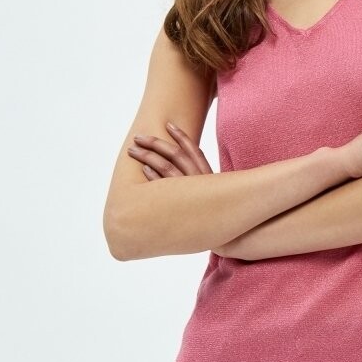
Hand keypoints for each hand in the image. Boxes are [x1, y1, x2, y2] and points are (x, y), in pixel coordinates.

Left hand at [127, 123, 243, 258]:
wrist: (227, 237)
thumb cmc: (216, 213)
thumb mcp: (216, 191)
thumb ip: (201, 177)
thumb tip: (185, 164)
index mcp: (209, 175)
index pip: (193, 149)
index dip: (180, 135)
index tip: (167, 124)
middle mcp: (200, 181)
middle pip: (175, 155)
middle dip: (155, 143)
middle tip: (138, 138)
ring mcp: (190, 194)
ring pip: (166, 168)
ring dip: (147, 157)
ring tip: (133, 151)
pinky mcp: (180, 206)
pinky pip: (163, 188)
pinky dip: (152, 177)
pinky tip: (143, 170)